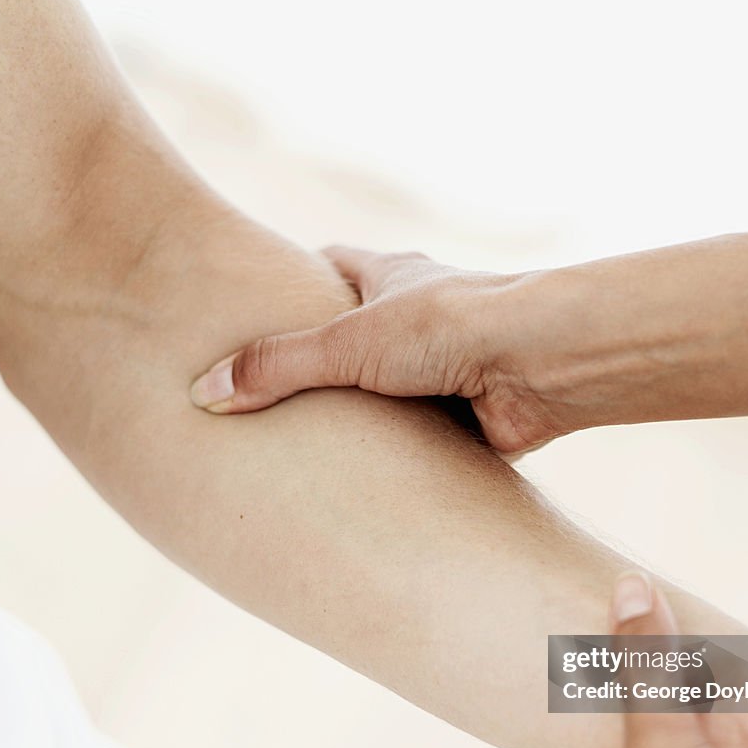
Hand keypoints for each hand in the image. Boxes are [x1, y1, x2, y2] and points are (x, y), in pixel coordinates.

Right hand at [188, 247, 600, 452]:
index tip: (249, 314)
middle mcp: (417, 319)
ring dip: (356, 418)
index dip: (290, 284)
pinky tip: (358, 480)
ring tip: (296, 450)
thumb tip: (205, 393)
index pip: (330, 266)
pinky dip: (393, 457)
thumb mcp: (348, 341)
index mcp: (391, 279)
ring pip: (384, 393)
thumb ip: (278, 366)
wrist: (542, 366)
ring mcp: (442, 368)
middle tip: (264, 399)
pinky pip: (417, 440)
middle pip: (353, 337)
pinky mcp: (464, 418)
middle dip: (317, 366)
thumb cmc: (454, 326)